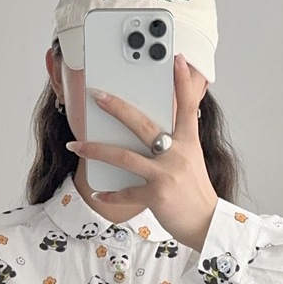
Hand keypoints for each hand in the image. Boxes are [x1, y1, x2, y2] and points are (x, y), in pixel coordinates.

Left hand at [66, 53, 218, 251]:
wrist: (205, 223)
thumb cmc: (195, 192)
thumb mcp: (192, 160)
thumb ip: (178, 141)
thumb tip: (161, 126)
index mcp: (188, 142)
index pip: (188, 106)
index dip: (183, 82)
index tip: (177, 60)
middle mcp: (177, 154)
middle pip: (143, 125)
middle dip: (117, 108)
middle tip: (98, 95)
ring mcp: (166, 175)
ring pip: (124, 157)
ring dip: (96, 150)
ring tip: (77, 146)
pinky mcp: (156, 196)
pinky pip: (126, 192)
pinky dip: (110, 193)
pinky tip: (98, 192)